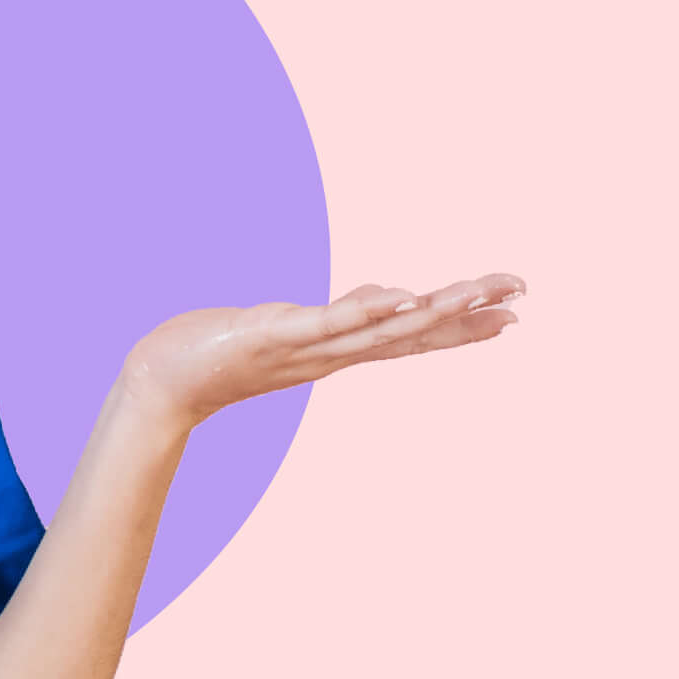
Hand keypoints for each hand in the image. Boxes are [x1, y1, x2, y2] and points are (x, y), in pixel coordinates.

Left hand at [116, 274, 525, 428]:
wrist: (157, 389)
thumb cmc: (216, 357)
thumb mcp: (287, 330)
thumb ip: (337, 319)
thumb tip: (387, 294)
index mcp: (336, 352)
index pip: (412, 338)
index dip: (463, 327)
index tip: (513, 314)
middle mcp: (329, 355)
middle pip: (412, 332)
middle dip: (468, 313)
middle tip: (521, 296)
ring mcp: (304, 347)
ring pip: (382, 328)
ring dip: (433, 308)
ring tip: (479, 290)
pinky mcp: (273, 334)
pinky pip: (327, 322)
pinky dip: (365, 309)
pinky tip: (399, 295)